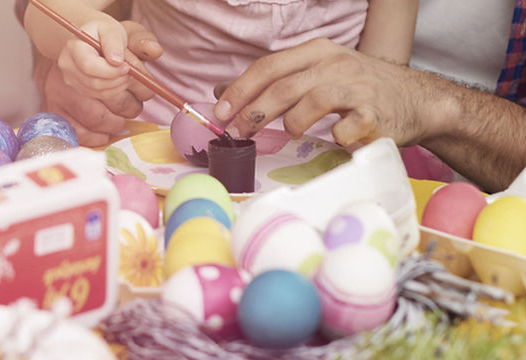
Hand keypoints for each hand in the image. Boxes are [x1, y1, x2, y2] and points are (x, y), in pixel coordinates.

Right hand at [37, 20, 161, 145]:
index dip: (115, 73)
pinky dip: (99, 136)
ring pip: (95, 116)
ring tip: (129, 108)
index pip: (92, 67)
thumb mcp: (123, 32)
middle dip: (126, 94)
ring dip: (120, 117)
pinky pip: (79, 132)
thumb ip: (138, 38)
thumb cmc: (107, 43)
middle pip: (98, 92)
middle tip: (136, 92)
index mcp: (77, 48)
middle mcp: (65, 72)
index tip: (128, 70)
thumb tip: (145, 54)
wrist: (83, 51)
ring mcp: (60, 94)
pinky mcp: (59, 111)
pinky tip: (112, 127)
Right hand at [57, 18, 129, 100]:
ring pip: (97, 91)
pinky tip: (119, 79)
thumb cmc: (103, 31)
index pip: (89, 66)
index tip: (127, 66)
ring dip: (117, 86)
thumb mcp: (111, 29)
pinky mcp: (76, 87)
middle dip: (116, 80)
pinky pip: (97, 95)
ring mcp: (70, 78)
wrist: (92, 37)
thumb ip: (114, 43)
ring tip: (127, 74)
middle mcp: (67, 64)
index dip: (110, 71)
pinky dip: (112, 90)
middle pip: (93, 82)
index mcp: (73, 47)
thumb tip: (116, 60)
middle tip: (131, 72)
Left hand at [213, 38, 435, 146]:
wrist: (418, 101)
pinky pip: (348, 125)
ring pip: (312, 101)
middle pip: (283, 86)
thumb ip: (276, 82)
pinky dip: (335, 136)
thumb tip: (224, 93)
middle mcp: (337, 64)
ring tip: (289, 133)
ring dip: (292, 122)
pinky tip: (333, 139)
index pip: (269, 66)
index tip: (219, 111)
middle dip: (253, 112)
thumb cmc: (358, 89)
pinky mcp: (377, 114)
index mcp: (318, 52)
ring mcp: (358, 87)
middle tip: (237, 132)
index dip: (240, 90)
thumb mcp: (317, 74)